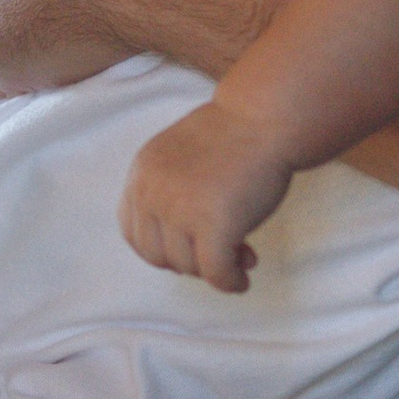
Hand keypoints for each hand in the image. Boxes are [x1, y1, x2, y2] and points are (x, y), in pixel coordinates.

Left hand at [121, 102, 291, 291]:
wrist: (265, 116)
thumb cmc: (234, 134)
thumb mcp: (180, 156)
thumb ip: (168, 190)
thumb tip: (178, 248)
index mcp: (142, 173)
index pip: (133, 232)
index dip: (161, 248)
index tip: (188, 248)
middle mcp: (154, 192)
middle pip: (157, 255)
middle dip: (188, 262)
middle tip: (220, 254)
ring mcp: (181, 210)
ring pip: (188, 266)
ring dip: (215, 270)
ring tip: (244, 257)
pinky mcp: (213, 225)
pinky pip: (215, 273)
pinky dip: (229, 282)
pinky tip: (243, 279)